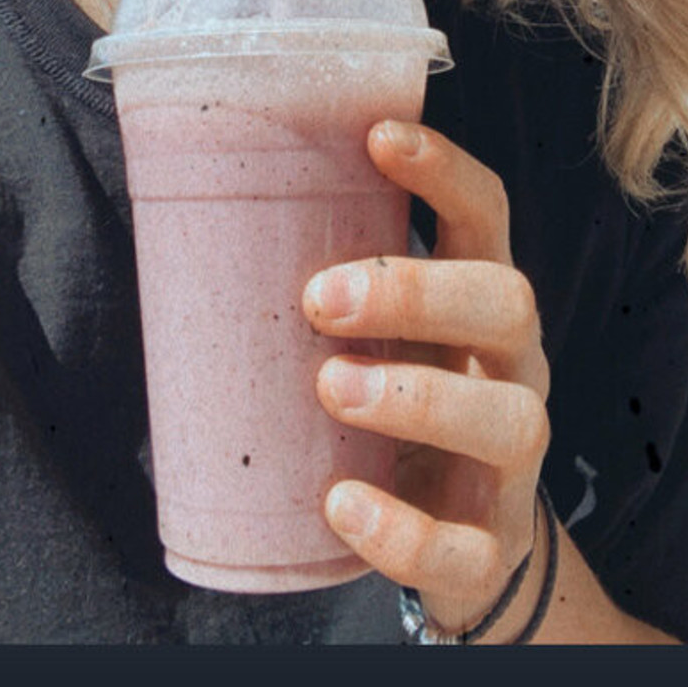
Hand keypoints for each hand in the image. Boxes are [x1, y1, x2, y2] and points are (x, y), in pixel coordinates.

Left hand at [303, 119, 550, 636]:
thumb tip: (177, 230)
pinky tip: (340, 504)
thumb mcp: (369, 337)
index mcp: (475, 300)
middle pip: (508, 303)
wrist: (448, 538)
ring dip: (419, 399)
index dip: (444, 170)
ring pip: (507, 421)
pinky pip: (465, 548)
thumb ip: (314, 289)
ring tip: (330, 388)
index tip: (376, 138)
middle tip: (319, 298)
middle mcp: (511, 367)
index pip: (484, 215)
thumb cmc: (388, 405)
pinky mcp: (488, 546)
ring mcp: (510, 460)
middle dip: (416, 291)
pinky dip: (402, 530)